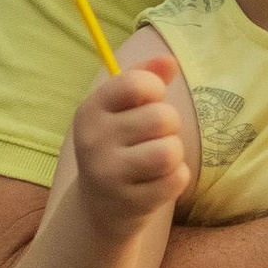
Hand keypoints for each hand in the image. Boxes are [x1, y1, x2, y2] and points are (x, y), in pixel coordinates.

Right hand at [71, 65, 188, 235]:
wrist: (100, 206)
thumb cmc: (119, 147)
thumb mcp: (122, 110)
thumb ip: (145, 79)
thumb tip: (170, 61)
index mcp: (91, 110)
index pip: (136, 83)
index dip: (155, 90)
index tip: (148, 102)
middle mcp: (93, 140)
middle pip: (163, 118)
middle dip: (170, 127)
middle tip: (154, 138)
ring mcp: (108, 174)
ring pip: (170, 151)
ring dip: (174, 154)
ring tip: (158, 159)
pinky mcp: (128, 203)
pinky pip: (177, 180)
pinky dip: (176, 178)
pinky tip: (157, 181)